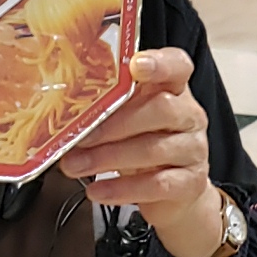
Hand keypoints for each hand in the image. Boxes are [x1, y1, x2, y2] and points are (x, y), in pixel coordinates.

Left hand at [59, 48, 226, 256]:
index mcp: (173, 89)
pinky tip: (98, 191)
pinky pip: (156, 185)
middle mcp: (189, 115)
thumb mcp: (127, 118)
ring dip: (108, 157)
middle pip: (161, 108)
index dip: (159, 63)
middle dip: (114, 123)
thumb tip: (64, 109)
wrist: (172, 193)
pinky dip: (122, 189)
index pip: (177, 66)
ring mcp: (193, 150)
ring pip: (154, 149)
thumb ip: (107, 105)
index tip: (135, 66)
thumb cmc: (143, 144)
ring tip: (75, 165)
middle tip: (79, 136)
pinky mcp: (190, 183)